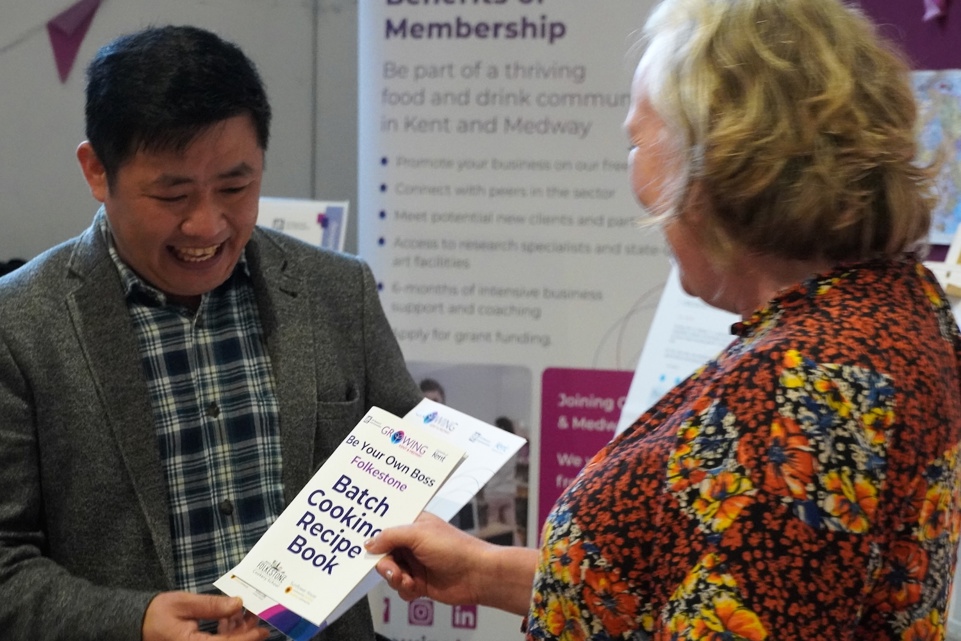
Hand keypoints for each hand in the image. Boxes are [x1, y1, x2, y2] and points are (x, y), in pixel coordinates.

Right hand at [142, 592, 268, 640]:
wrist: (137, 624)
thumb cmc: (157, 613)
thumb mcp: (184, 603)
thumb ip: (211, 605)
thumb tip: (237, 603)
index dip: (246, 639)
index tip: (263, 630)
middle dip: (246, 635)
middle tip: (257, 617)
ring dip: (237, 633)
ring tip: (245, 613)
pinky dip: (226, 634)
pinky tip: (229, 619)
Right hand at [365, 512, 488, 604]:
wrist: (476, 575)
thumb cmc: (455, 548)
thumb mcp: (418, 534)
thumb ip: (390, 536)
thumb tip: (369, 543)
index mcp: (412, 524)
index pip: (385, 526)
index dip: (374, 535)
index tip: (363, 545)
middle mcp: (412, 543)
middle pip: (383, 553)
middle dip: (385, 564)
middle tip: (392, 569)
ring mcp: (415, 563)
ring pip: (389, 573)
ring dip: (395, 578)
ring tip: (407, 579)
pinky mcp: (418, 582)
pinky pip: (399, 588)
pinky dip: (405, 588)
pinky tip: (416, 586)